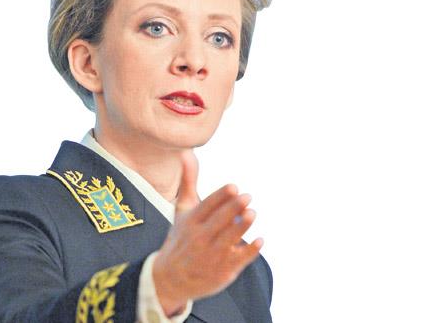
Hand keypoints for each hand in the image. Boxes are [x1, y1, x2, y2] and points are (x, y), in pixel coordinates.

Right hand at [152, 150, 263, 314]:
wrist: (170, 277)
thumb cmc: (181, 237)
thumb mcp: (182, 210)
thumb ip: (189, 182)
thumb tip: (187, 153)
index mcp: (191, 221)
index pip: (207, 206)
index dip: (220, 197)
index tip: (233, 187)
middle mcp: (200, 237)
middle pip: (218, 221)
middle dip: (232, 208)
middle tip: (246, 196)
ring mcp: (212, 254)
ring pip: (228, 238)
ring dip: (240, 226)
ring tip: (252, 213)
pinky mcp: (224, 269)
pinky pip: (239, 259)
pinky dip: (249, 251)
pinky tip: (260, 241)